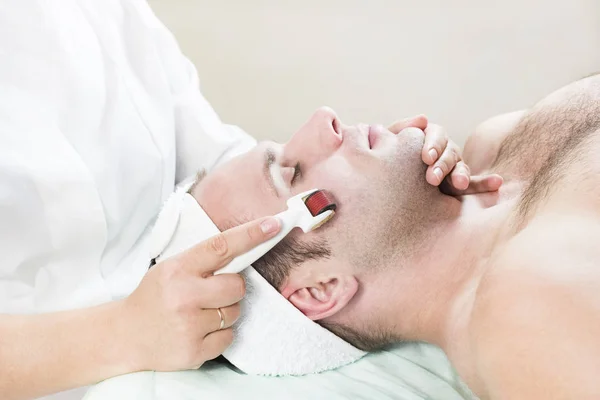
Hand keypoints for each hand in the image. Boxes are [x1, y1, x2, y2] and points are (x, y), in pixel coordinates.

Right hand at [121, 216, 280, 371]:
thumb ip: (203, 261)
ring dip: (225, 312)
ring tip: (198, 314)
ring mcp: (189, 326)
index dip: (251, 234)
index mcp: (179, 269)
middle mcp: (184, 296)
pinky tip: (198, 331)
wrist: (125, 336)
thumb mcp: (171, 269)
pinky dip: (219, 334)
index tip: (273, 225)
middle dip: (231, 288)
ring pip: (236, 312)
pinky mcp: (194, 351)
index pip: (222, 246)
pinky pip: (229, 337)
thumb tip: (245, 249)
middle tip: (211, 293)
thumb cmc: (154, 298)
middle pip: (237, 286)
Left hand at [388, 115, 502, 195]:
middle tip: (432, 179)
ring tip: (459, 184)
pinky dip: (484, 184)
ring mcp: (452, 167)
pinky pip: (473, 185)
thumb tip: (423, 119)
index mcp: (428, 136)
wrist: (383, 180)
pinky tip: (497, 183)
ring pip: (460, 168)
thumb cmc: (385, 155)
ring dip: (461, 175)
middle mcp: (444, 149)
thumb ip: (402, 129)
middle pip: (449, 152)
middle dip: (442, 165)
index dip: (432, 144)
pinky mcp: (456, 185)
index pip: (435, 135)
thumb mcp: (388, 142)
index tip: (425, 157)